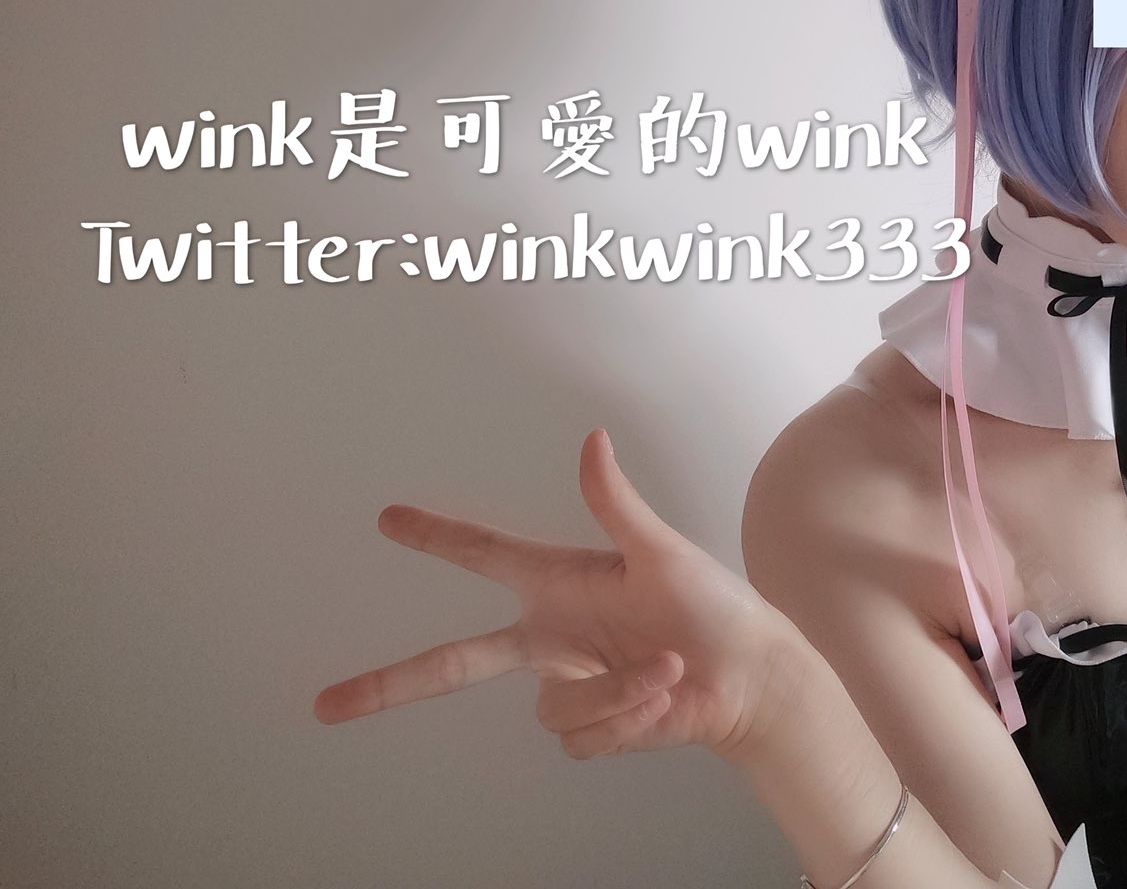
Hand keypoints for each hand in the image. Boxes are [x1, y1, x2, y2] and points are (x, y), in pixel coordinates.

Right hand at [314, 429, 801, 762]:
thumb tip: (591, 440)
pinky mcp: (589, 727)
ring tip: (669, 667)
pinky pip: (582, 735)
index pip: (484, 554)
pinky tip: (663, 700)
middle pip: (454, 664)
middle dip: (389, 685)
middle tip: (328, 704)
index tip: (388, 518)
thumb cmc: (715, 606)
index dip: (436, 536)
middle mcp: (553, 636)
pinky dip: (628, 718)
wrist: (750, 678)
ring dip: (620, 690)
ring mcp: (568, 684)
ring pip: (554, 705)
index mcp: (562, 583)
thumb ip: (616, 504)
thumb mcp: (663, 552)